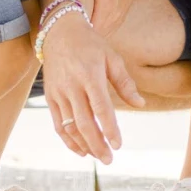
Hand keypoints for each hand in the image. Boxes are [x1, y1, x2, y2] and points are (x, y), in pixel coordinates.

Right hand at [40, 12, 144, 162]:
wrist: (59, 32)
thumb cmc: (91, 45)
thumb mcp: (112, 58)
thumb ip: (125, 83)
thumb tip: (140, 104)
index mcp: (90, 74)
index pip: (100, 107)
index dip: (109, 128)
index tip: (118, 144)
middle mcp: (72, 85)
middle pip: (83, 122)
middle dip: (97, 144)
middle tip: (109, 159)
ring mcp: (58, 92)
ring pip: (69, 126)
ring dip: (83, 145)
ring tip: (98, 156)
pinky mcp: (49, 97)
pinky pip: (58, 124)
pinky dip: (68, 140)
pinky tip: (81, 150)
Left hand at [57, 0, 146, 38]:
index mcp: (106, 4)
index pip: (91, 27)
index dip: (78, 30)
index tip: (65, 27)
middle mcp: (113, 15)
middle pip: (95, 35)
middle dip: (81, 35)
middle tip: (65, 31)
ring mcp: (117, 19)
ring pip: (102, 37)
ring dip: (89, 36)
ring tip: (74, 31)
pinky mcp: (119, 20)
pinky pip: (107, 33)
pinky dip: (97, 34)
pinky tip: (87, 30)